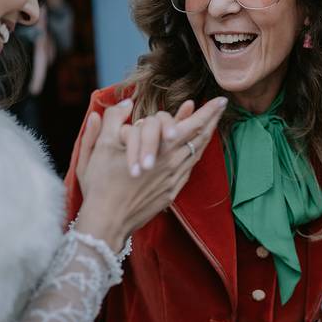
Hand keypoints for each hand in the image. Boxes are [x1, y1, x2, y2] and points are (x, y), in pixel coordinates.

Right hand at [73, 97, 226, 248]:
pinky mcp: (170, 192)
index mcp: (159, 149)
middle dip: (212, 120)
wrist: (107, 221)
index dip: (207, 112)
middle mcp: (172, 163)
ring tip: (212, 124)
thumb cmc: (101, 184)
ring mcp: (173, 179)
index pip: (191, 125)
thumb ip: (113, 120)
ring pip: (196, 153)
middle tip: (222, 106)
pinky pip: (188, 169)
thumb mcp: (100, 147)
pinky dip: (195, 154)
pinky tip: (194, 150)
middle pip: (200, 137)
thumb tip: (125, 104)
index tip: (220, 100)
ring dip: (205, 136)